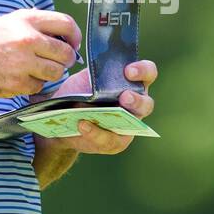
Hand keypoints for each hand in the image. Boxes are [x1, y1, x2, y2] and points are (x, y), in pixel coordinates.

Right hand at [0, 9, 81, 97]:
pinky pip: (39, 86)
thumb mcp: (9, 21)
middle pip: (66, 53)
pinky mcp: (17, 83)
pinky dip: (33, 84)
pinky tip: (20, 77)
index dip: (74, 36)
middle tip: (57, 61)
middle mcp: (27, 39)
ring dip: (51, 73)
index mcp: (26, 19)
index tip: (72, 43)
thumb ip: (35, 26)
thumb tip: (62, 36)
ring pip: (56, 72)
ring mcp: (23, 62)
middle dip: (66, 59)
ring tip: (36, 69)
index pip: (66, 24)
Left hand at [43, 60, 157, 155]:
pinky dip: (94, 133)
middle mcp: (136, 103)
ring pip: (132, 125)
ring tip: (102, 114)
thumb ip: (93, 76)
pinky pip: (109, 140)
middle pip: (146, 104)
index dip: (143, 71)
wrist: (65, 116)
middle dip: (137, 101)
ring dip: (119, 121)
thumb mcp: (85, 78)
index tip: (128, 71)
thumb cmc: (81, 91)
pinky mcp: (116, 142)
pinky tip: (82, 125)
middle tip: (125, 97)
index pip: (148, 73)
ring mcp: (128, 125)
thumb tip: (94, 77)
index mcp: (133, 82)